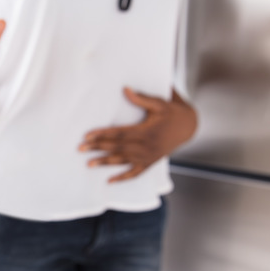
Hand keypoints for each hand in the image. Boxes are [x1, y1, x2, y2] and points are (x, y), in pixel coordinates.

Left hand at [80, 88, 196, 182]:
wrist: (188, 126)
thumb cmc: (172, 112)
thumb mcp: (159, 103)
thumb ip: (141, 99)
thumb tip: (125, 89)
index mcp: (146, 131)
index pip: (119, 133)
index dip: (102, 135)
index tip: (87, 136)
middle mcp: (146, 146)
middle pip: (117, 147)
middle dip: (98, 148)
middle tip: (80, 149)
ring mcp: (148, 156)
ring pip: (123, 161)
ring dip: (105, 162)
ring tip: (89, 163)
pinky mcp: (150, 162)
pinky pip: (135, 173)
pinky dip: (123, 178)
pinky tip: (110, 181)